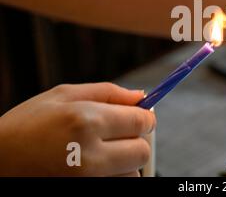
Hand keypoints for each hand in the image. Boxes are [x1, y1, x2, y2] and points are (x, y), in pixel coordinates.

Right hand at [0, 83, 155, 176]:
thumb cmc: (26, 126)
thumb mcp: (62, 95)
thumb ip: (108, 92)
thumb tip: (142, 96)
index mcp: (85, 122)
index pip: (141, 122)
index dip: (146, 118)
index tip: (141, 118)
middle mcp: (89, 156)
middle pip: (142, 151)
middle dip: (135, 141)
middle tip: (116, 136)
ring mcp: (87, 182)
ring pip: (132, 173)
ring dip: (123, 163)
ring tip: (96, 154)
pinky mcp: (85, 195)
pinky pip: (118, 186)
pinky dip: (112, 177)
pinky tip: (92, 169)